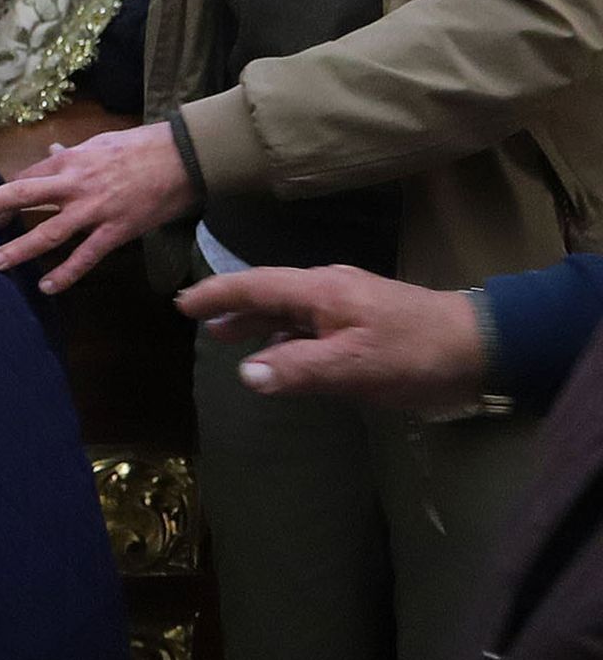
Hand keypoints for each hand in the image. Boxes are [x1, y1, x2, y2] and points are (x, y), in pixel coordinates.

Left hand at [0, 123, 194, 293]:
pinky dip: (66, 273)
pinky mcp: (115, 231)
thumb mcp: (101, 143)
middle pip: (23, 195)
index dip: (1, 194)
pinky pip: (85, 256)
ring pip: (49, 232)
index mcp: (70, 160)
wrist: (182, 158)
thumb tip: (52, 150)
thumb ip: (73, 153)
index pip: (26, 177)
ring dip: (19, 249)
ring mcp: (94, 210)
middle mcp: (75, 184)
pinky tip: (47, 287)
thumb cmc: (140, 146)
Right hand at [176, 266, 486, 408]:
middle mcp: (327, 290)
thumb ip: (299, 369)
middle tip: (194, 317)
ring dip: (255, 321)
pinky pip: (309, 324)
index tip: (183, 303)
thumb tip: (246, 374)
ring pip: (288, 309)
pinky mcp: (361, 323)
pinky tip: (279, 353)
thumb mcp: (353, 366)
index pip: (256, 286)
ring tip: (224, 336)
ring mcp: (345, 305)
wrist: (476, 347)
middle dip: (230, 304)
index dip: (218, 294)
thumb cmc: (412, 353)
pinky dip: (283, 335)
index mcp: (320, 291)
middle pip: (268, 292)